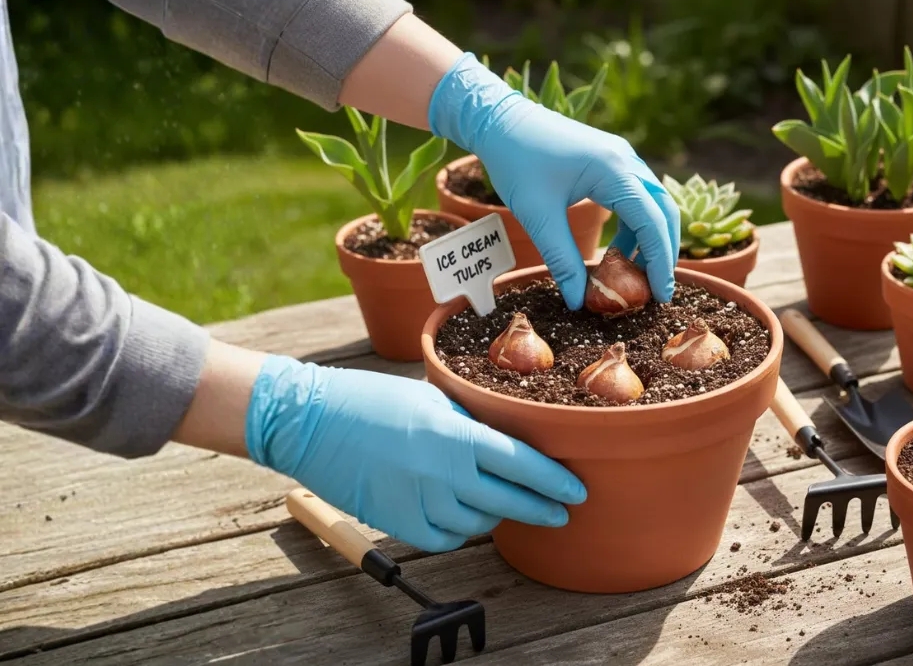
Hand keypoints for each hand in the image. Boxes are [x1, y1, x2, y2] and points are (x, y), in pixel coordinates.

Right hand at [244, 356, 586, 551]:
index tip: (575, 491)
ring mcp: (423, 503)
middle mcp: (446, 475)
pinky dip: (461, 530)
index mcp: (458, 436)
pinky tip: (466, 516)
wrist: (311, 423)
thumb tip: (507, 439)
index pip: (523, 465)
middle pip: (511, 502)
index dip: (555, 482)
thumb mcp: (432, 399)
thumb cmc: (371, 401)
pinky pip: (447, 539)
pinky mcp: (400, 525)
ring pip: (481, 522)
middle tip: (561, 511)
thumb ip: (472, 422)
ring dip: (499, 514)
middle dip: (542, 508)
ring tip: (507, 504)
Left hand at [429, 53, 679, 309]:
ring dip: (650, 238)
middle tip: (657, 289)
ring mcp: (622, 157)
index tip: (661, 295)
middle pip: (663, 211)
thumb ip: (562, 260)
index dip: (660, 261)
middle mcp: (626, 160)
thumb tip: (577, 301)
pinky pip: (637, 195)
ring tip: (635, 274)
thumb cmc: (517, 162)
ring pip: (653, 203)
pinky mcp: (612, 160)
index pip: (652, 221)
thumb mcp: (538, 216)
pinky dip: (635, 225)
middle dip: (664, 252)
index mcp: (613, 170)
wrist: (500, 120)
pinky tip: (618, 250)